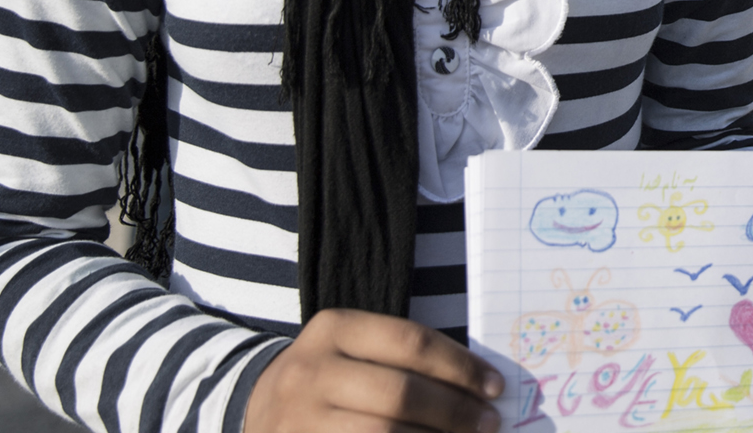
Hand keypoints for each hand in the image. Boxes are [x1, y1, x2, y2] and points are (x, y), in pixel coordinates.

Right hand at [243, 308, 502, 432]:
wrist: (257, 410)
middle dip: (454, 412)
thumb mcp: (355, 351)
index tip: (495, 386)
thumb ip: (406, 360)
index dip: (460, 366)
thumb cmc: (330, 378)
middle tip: (490, 422)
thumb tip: (480, 386)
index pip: (411, 343)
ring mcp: (299, 419)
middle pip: (400, 395)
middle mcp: (310, 372)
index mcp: (333, 329)